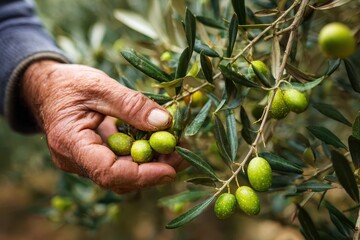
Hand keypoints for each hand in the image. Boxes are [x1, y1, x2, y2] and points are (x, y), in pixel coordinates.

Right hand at [22, 60, 184, 192]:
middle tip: (182, 155)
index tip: (171, 169)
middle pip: (119, 178)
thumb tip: (165, 122)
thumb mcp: (99, 85)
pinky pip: (120, 163)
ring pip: (122, 174)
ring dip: (151, 164)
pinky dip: (141, 156)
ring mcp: (84, 161)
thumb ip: (131, 104)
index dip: (142, 175)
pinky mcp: (94, 156)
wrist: (45, 87)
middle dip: (153, 170)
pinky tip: (158, 142)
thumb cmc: (67, 83)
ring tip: (176, 147)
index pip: (107, 172)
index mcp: (70, 142)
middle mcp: (75, 160)